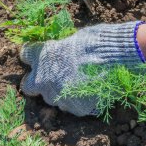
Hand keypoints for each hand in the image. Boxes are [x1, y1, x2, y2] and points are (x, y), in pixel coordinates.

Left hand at [19, 21, 142, 115]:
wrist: (120, 58)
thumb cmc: (100, 40)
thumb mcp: (78, 37)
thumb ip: (64, 47)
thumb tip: (65, 49)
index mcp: (44, 55)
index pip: (26, 54)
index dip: (32, 54)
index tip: (38, 55)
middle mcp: (45, 78)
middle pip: (29, 85)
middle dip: (39, 81)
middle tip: (54, 75)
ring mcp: (59, 96)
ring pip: (53, 98)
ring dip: (61, 91)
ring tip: (81, 81)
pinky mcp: (76, 108)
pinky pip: (74, 105)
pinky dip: (81, 99)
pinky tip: (93, 89)